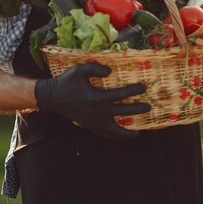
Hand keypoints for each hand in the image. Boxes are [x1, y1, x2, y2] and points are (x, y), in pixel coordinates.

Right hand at [35, 62, 150, 137]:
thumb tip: (111, 71)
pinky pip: (105, 134)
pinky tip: (120, 134)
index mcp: (98, 97)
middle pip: (124, 112)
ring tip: (138, 132)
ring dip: (128, 132)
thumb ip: (96, 68)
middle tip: (149, 107)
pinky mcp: (90, 126)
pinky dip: (114, 136)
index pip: (121, 94)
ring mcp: (94, 122)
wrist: (53, 97)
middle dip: (138, 109)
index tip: (143, 87)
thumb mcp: (80, 69)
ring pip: (115, 130)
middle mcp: (98, 112)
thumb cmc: (67, 82)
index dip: (134, 90)